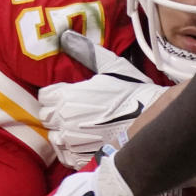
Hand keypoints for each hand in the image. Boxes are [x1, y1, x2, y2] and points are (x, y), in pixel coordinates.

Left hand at [38, 31, 167, 168]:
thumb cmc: (132, 93)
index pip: (44, 96)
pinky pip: (65, 156)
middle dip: (56, 113)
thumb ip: (86, 52)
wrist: (151, 122)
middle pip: (46, 117)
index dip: (54, 94)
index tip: (65, 95)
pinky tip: (84, 144)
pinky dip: (71, 152)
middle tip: (74, 111)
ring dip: (63, 133)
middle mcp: (63, 120)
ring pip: (54, 138)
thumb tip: (66, 36)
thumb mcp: (111, 67)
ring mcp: (71, 142)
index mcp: (66, 96)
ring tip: (81, 129)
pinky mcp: (81, 160)